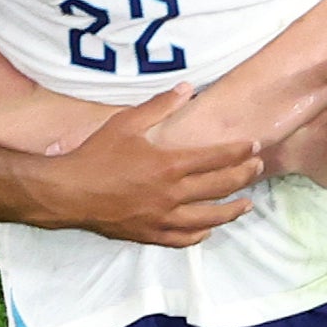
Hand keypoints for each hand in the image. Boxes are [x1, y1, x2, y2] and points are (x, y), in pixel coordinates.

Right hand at [31, 85, 261, 246]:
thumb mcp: (126, 122)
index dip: (240, 151)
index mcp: (169, 164)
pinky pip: (184, 239)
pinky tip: (208, 229)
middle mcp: (172, 194)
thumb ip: (160, 106)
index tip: (254, 146)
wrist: (68, 193)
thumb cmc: (96, 155)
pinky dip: (200, 234)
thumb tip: (187, 87)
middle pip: (221, 186)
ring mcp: (163, 218)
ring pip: (210, 218)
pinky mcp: (151, 235)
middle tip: (258, 168)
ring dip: (232, 210)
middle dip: (244, 176)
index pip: (217, 157)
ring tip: (247, 204)